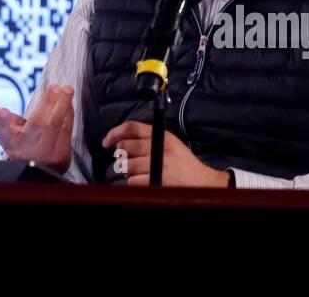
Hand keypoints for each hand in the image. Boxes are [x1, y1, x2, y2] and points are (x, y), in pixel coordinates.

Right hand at [0, 83, 73, 172]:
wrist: (38, 168)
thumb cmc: (19, 141)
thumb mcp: (3, 129)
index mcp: (9, 139)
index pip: (2, 130)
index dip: (2, 121)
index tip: (3, 112)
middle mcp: (26, 147)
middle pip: (37, 124)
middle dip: (46, 104)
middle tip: (54, 87)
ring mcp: (44, 152)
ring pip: (54, 126)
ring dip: (62, 105)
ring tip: (66, 89)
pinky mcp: (60, 154)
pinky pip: (66, 130)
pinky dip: (68, 114)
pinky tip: (68, 102)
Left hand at [101, 120, 230, 187]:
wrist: (202, 181)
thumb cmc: (183, 163)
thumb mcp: (169, 143)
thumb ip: (148, 139)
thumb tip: (120, 141)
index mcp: (162, 135)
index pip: (132, 127)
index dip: (114, 133)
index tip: (106, 141)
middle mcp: (160, 147)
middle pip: (126, 147)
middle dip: (121, 156)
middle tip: (125, 161)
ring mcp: (159, 164)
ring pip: (127, 165)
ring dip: (128, 171)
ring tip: (138, 172)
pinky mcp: (158, 180)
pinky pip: (133, 180)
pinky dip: (135, 182)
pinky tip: (145, 180)